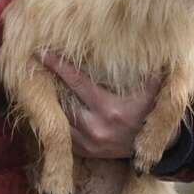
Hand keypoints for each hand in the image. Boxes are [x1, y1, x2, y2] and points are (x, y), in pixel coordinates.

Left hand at [38, 51, 161, 160]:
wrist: (160, 145)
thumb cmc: (153, 110)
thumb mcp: (154, 88)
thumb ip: (147, 67)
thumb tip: (146, 41)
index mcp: (110, 108)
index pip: (77, 82)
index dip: (58, 66)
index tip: (41, 52)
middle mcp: (96, 127)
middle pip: (62, 102)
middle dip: (48, 85)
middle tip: (33, 68)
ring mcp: (89, 142)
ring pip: (59, 119)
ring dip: (50, 104)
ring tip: (39, 87)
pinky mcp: (86, 152)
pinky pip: (63, 136)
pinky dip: (57, 121)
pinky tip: (51, 108)